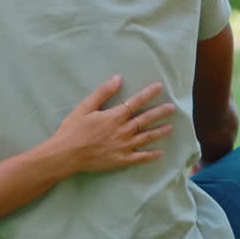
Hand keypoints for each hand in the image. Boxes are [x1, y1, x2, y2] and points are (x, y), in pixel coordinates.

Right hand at [42, 76, 176, 176]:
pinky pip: (140, 157)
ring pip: (147, 137)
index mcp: (114, 116)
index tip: (159, 87)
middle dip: (160, 112)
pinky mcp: (122, 160)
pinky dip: (151, 155)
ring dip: (160, 132)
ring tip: (171, 127)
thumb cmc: (73, 130)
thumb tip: (118, 78)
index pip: (136, 102)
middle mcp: (123, 130)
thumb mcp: (85, 107)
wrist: (66, 155)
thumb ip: (102, 93)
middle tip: (172, 108)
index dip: (148, 94)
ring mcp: (124, 146)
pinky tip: (160, 153)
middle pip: (146, 119)